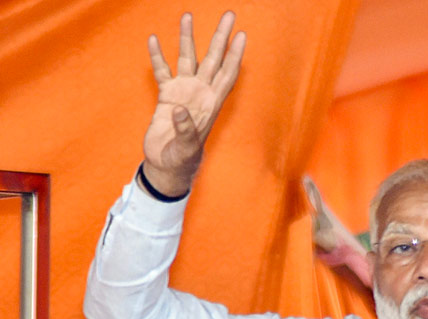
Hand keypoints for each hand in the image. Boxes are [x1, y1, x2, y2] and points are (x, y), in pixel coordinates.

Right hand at [141, 12, 245, 196]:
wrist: (167, 165)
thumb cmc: (182, 159)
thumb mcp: (186, 148)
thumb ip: (185, 130)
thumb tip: (179, 110)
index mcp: (211, 103)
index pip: (227, 73)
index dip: (235, 55)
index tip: (241, 35)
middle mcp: (200, 92)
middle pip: (212, 58)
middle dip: (220, 37)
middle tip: (229, 14)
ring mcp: (184, 91)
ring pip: (187, 58)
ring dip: (188, 38)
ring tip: (187, 15)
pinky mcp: (167, 95)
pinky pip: (162, 71)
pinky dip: (158, 56)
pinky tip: (155, 40)